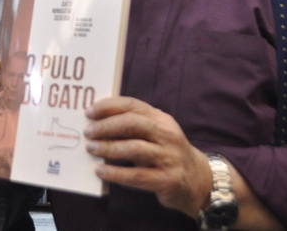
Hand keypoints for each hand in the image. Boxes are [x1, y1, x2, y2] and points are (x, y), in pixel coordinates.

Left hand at [84, 96, 211, 217]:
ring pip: (133, 149)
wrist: (198, 181)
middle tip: (88, 132)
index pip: (132, 105)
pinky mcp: (167, 180)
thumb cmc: (166, 153)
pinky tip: (100, 171)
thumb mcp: (155, 134)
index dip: (108, 106)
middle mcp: (167, 135)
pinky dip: (115, 173)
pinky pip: (136, 176)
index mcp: (161, 119)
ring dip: (108, 148)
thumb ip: (132, 125)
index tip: (89, 112)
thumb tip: (96, 121)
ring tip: (91, 149)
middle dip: (106, 126)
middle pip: (132, 123)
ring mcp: (169, 157)